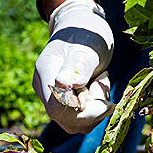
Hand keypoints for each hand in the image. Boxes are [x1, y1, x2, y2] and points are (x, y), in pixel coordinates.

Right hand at [33, 0, 114, 133]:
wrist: (82, 29)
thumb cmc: (84, 35)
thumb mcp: (85, 48)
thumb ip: (76, 67)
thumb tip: (62, 86)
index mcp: (46, 74)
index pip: (58, 110)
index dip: (84, 113)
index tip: (107, 103)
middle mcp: (46, 90)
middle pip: (69, 120)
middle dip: (94, 108)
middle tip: (102, 78)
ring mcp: (55, 98)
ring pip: (78, 122)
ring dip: (97, 105)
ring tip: (100, 77)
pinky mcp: (67, 102)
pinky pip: (84, 116)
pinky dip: (97, 104)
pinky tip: (98, 82)